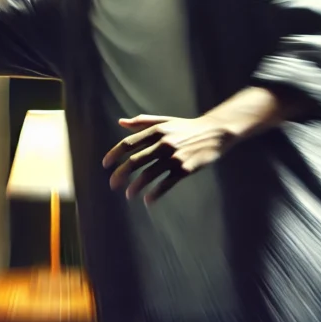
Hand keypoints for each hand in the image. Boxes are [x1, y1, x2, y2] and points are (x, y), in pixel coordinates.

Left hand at [102, 114, 235, 203]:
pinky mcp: (185, 169)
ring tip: (128, 195)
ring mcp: (174, 157)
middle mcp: (163, 143)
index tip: (105, 165)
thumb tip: (121, 122)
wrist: (215, 132)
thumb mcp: (165, 121)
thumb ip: (142, 122)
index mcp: (156, 130)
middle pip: (135, 161)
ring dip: (135, 187)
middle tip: (112, 185)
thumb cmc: (186, 127)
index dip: (114, 155)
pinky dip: (155, 194)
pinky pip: (166, 184)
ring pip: (148, 174)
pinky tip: (147, 201)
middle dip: (120, 174)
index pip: (128, 144)